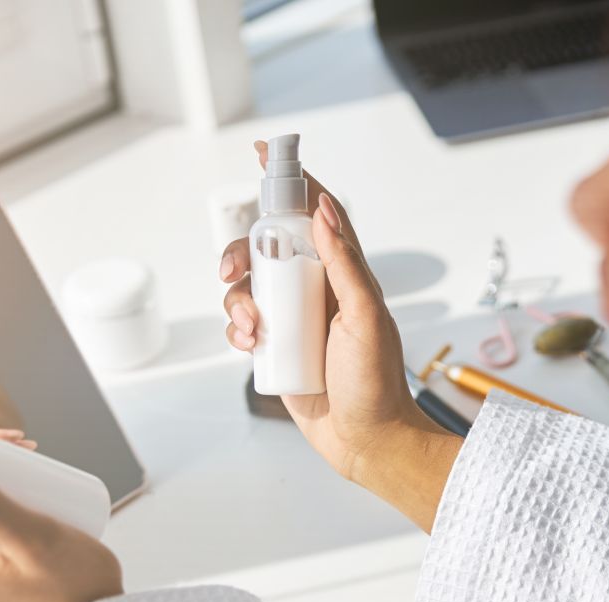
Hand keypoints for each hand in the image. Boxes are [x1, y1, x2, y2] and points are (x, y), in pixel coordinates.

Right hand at [221, 142, 461, 529]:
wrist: (368, 442)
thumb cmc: (377, 384)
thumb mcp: (367, 317)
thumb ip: (345, 262)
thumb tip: (323, 209)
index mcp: (343, 274)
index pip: (315, 214)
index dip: (290, 182)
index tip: (263, 153)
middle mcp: (317, 290)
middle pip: (266, 249)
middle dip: (241, 253)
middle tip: (231, 271)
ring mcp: (295, 319)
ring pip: (248, 288)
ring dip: (238, 302)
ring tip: (253, 329)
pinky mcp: (278, 349)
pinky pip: (243, 326)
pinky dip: (238, 331)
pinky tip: (251, 346)